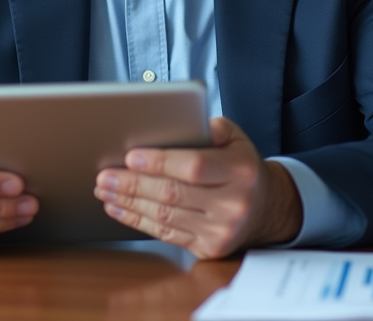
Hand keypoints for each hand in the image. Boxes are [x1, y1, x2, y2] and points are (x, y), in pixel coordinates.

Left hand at [94, 116, 301, 258]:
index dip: (159, 162)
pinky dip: (137, 220)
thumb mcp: (235, 138)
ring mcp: (220, 231)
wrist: (267, 208)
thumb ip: (207, 128)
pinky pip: (165, 234)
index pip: (194, 167)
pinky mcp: (208, 248)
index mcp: (240, 171)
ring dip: (128, 203)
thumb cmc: (241, 167)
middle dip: (132, 184)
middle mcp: (233, 204)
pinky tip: (119, 209)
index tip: (130, 156)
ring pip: (164, 216)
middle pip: (172, 194)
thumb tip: (173, 123)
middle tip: (105, 175)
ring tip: (105, 190)